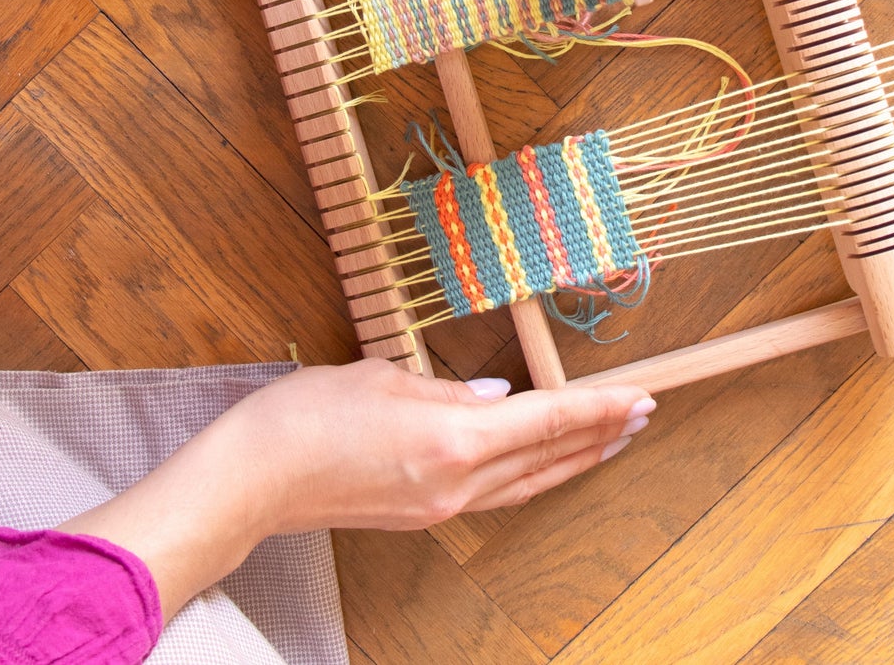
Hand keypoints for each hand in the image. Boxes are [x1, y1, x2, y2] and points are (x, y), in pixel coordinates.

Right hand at [226, 358, 654, 531]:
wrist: (250, 480)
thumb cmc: (306, 416)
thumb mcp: (384, 378)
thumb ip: (448, 389)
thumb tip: (497, 398)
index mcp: (453, 439)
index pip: (547, 420)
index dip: (598, 409)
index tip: (639, 398)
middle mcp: (456, 483)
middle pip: (547, 459)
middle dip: (600, 437)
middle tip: (642, 415)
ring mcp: (439, 507)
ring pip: (526, 483)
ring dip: (572, 461)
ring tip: (607, 440)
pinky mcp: (420, 516)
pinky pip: (495, 495)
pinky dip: (530, 475)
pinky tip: (537, 459)